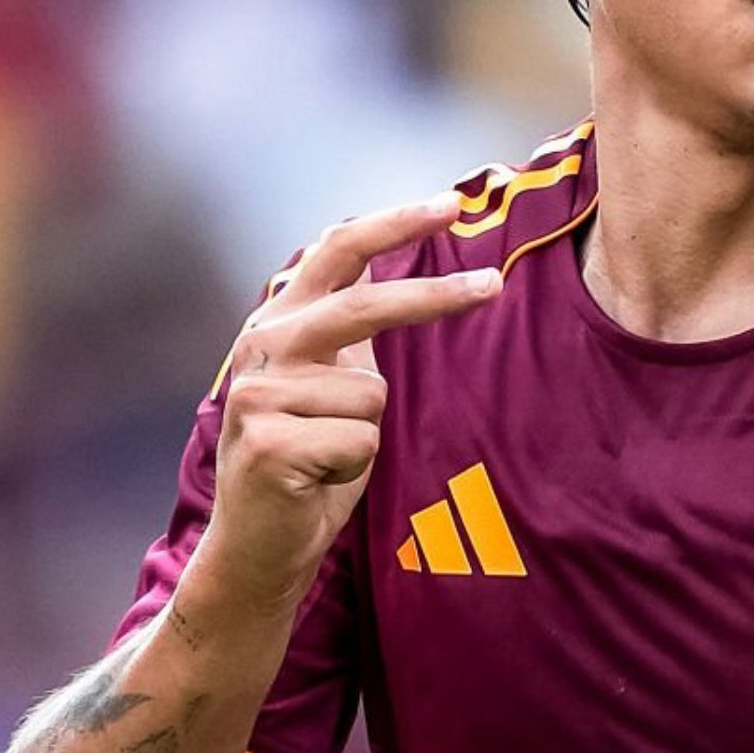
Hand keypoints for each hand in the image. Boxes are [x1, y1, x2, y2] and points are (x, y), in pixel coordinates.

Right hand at [202, 197, 500, 609]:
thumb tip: (408, 285)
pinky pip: (361, 441)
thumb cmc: (311, 467)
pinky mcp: (267, 444)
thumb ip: (351, 340)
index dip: (392, 224)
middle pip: (363, 303)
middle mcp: (261, 348)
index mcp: (278, 324)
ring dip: (369, 433)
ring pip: (372, 392)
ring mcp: (257, 395)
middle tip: (495, 285)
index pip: (335, 253)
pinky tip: (315, 482)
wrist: (259, 548)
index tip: (450, 204)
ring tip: (328, 457)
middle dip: (434, 296)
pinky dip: (354, 467)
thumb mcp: (333, 388)